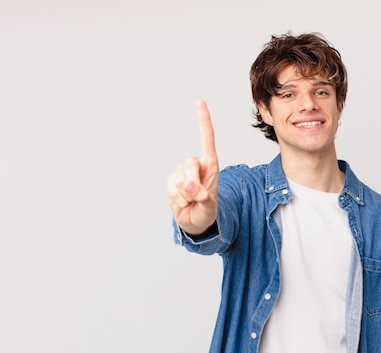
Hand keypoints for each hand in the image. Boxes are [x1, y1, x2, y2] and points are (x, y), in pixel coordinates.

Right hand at [166, 100, 218, 235]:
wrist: (195, 222)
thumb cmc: (207, 211)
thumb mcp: (210, 207)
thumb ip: (202, 197)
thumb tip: (189, 186)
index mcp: (210, 165)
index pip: (207, 139)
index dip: (203, 120)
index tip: (199, 102)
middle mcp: (196, 165)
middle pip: (189, 164)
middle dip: (193, 184)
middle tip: (199, 198)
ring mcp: (181, 173)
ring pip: (178, 179)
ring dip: (186, 195)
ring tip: (192, 202)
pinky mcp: (170, 181)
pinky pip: (171, 188)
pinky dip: (177, 200)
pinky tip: (183, 203)